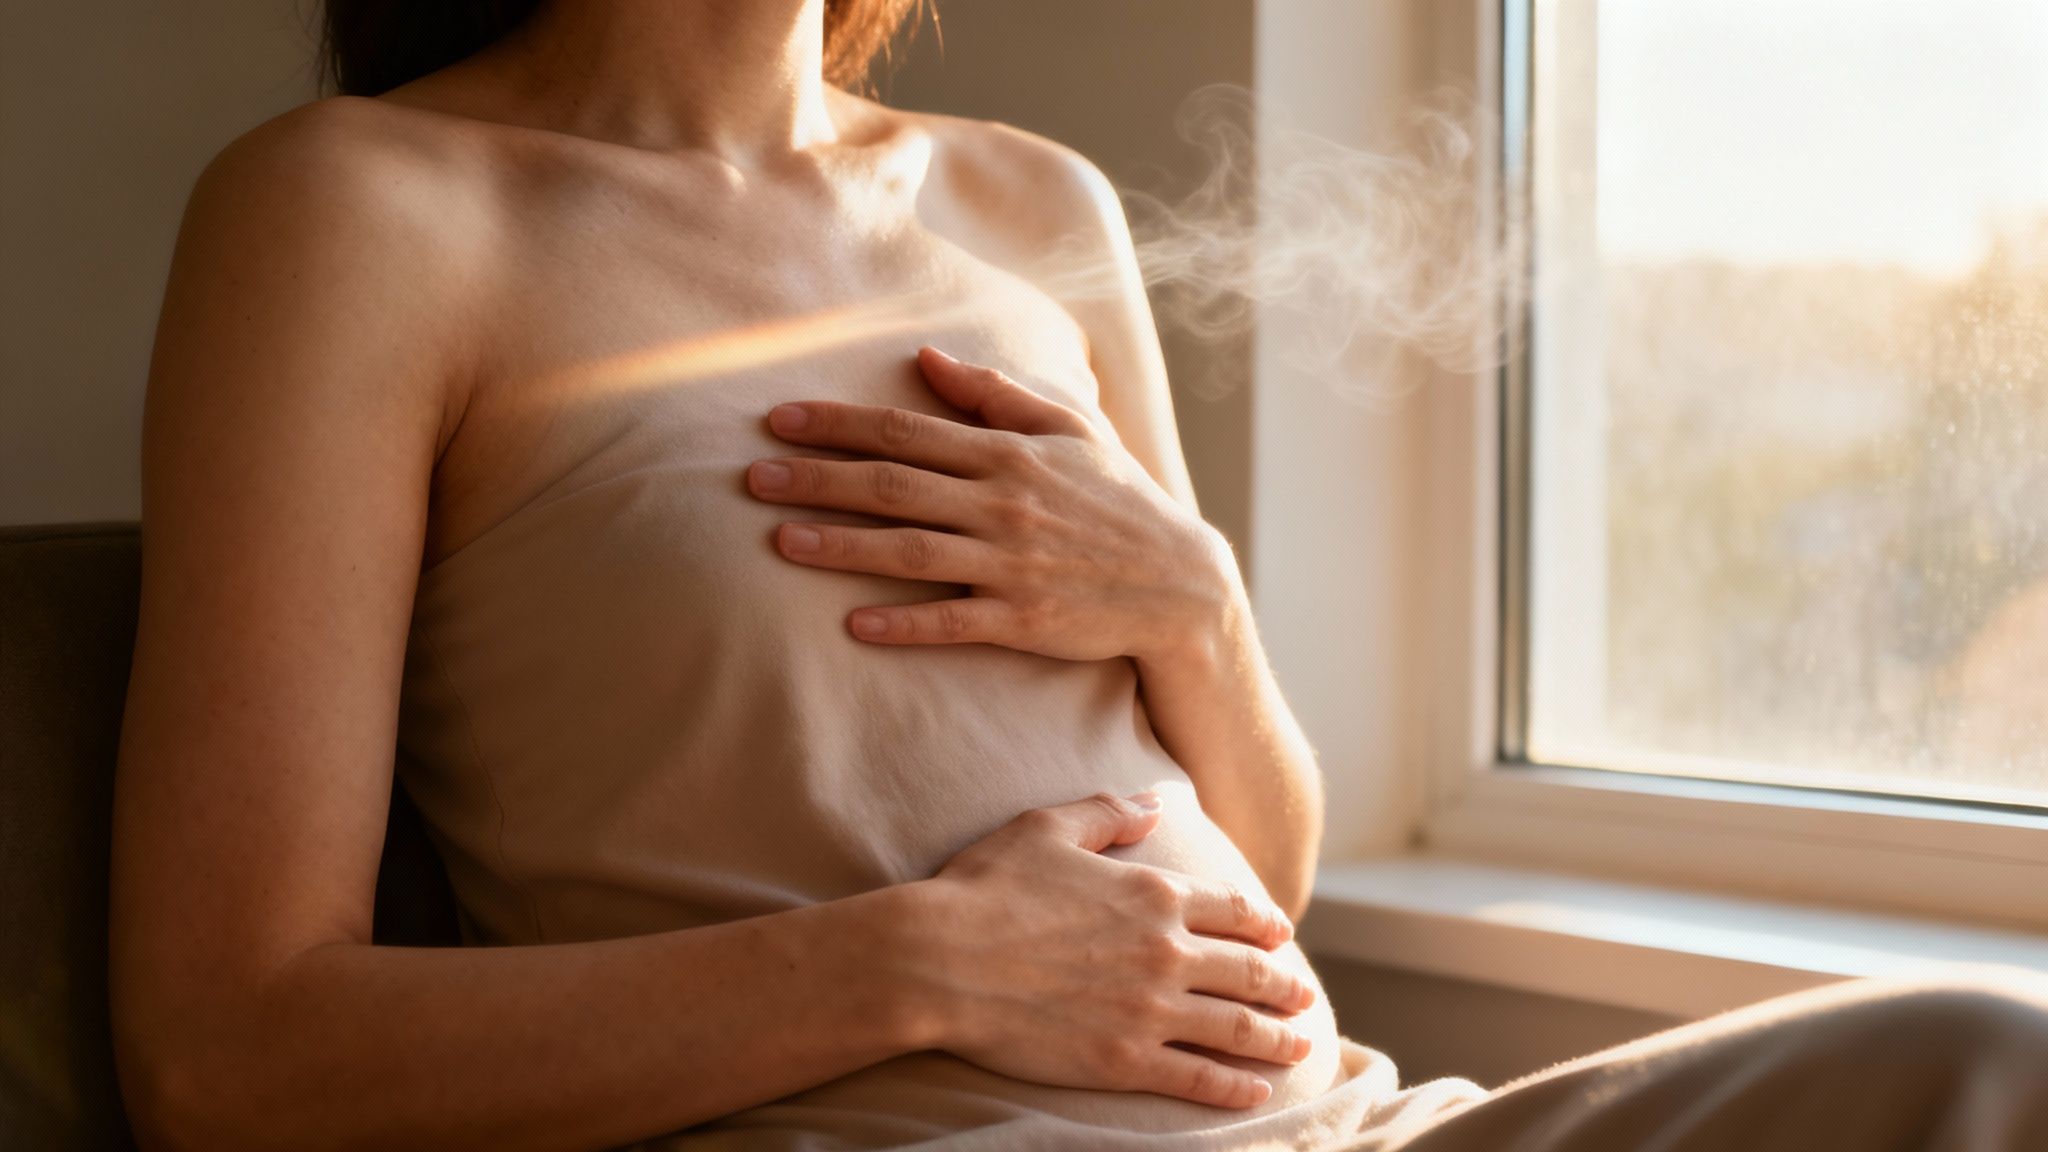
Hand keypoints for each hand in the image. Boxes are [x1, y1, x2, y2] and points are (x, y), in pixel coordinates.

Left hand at [745, 346, 1239, 663]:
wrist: (1181, 585)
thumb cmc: (1120, 502)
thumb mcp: (1071, 432)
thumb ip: (996, 395)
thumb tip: (928, 358)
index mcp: (1008, 454)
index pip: (906, 431)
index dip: (837, 424)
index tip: (779, 419)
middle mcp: (1003, 504)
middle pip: (892, 485)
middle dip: (817, 479)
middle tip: (753, 478)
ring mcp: (1011, 563)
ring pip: (909, 550)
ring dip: (841, 546)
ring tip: (782, 543)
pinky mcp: (1022, 619)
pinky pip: (952, 619)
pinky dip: (903, 621)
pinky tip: (854, 623)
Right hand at [900, 792, 1317, 1108]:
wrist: (938, 961)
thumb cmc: (985, 889)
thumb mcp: (1047, 827)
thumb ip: (1109, 812)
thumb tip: (1154, 804)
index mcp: (1154, 894)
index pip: (1235, 911)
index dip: (1265, 925)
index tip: (1282, 937)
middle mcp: (1167, 952)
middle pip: (1250, 972)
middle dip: (1285, 985)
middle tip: (1305, 996)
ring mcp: (1150, 1011)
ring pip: (1237, 1028)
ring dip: (1277, 1038)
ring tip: (1299, 1045)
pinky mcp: (1125, 1062)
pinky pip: (1198, 1079)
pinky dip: (1235, 1088)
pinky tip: (1255, 1094)